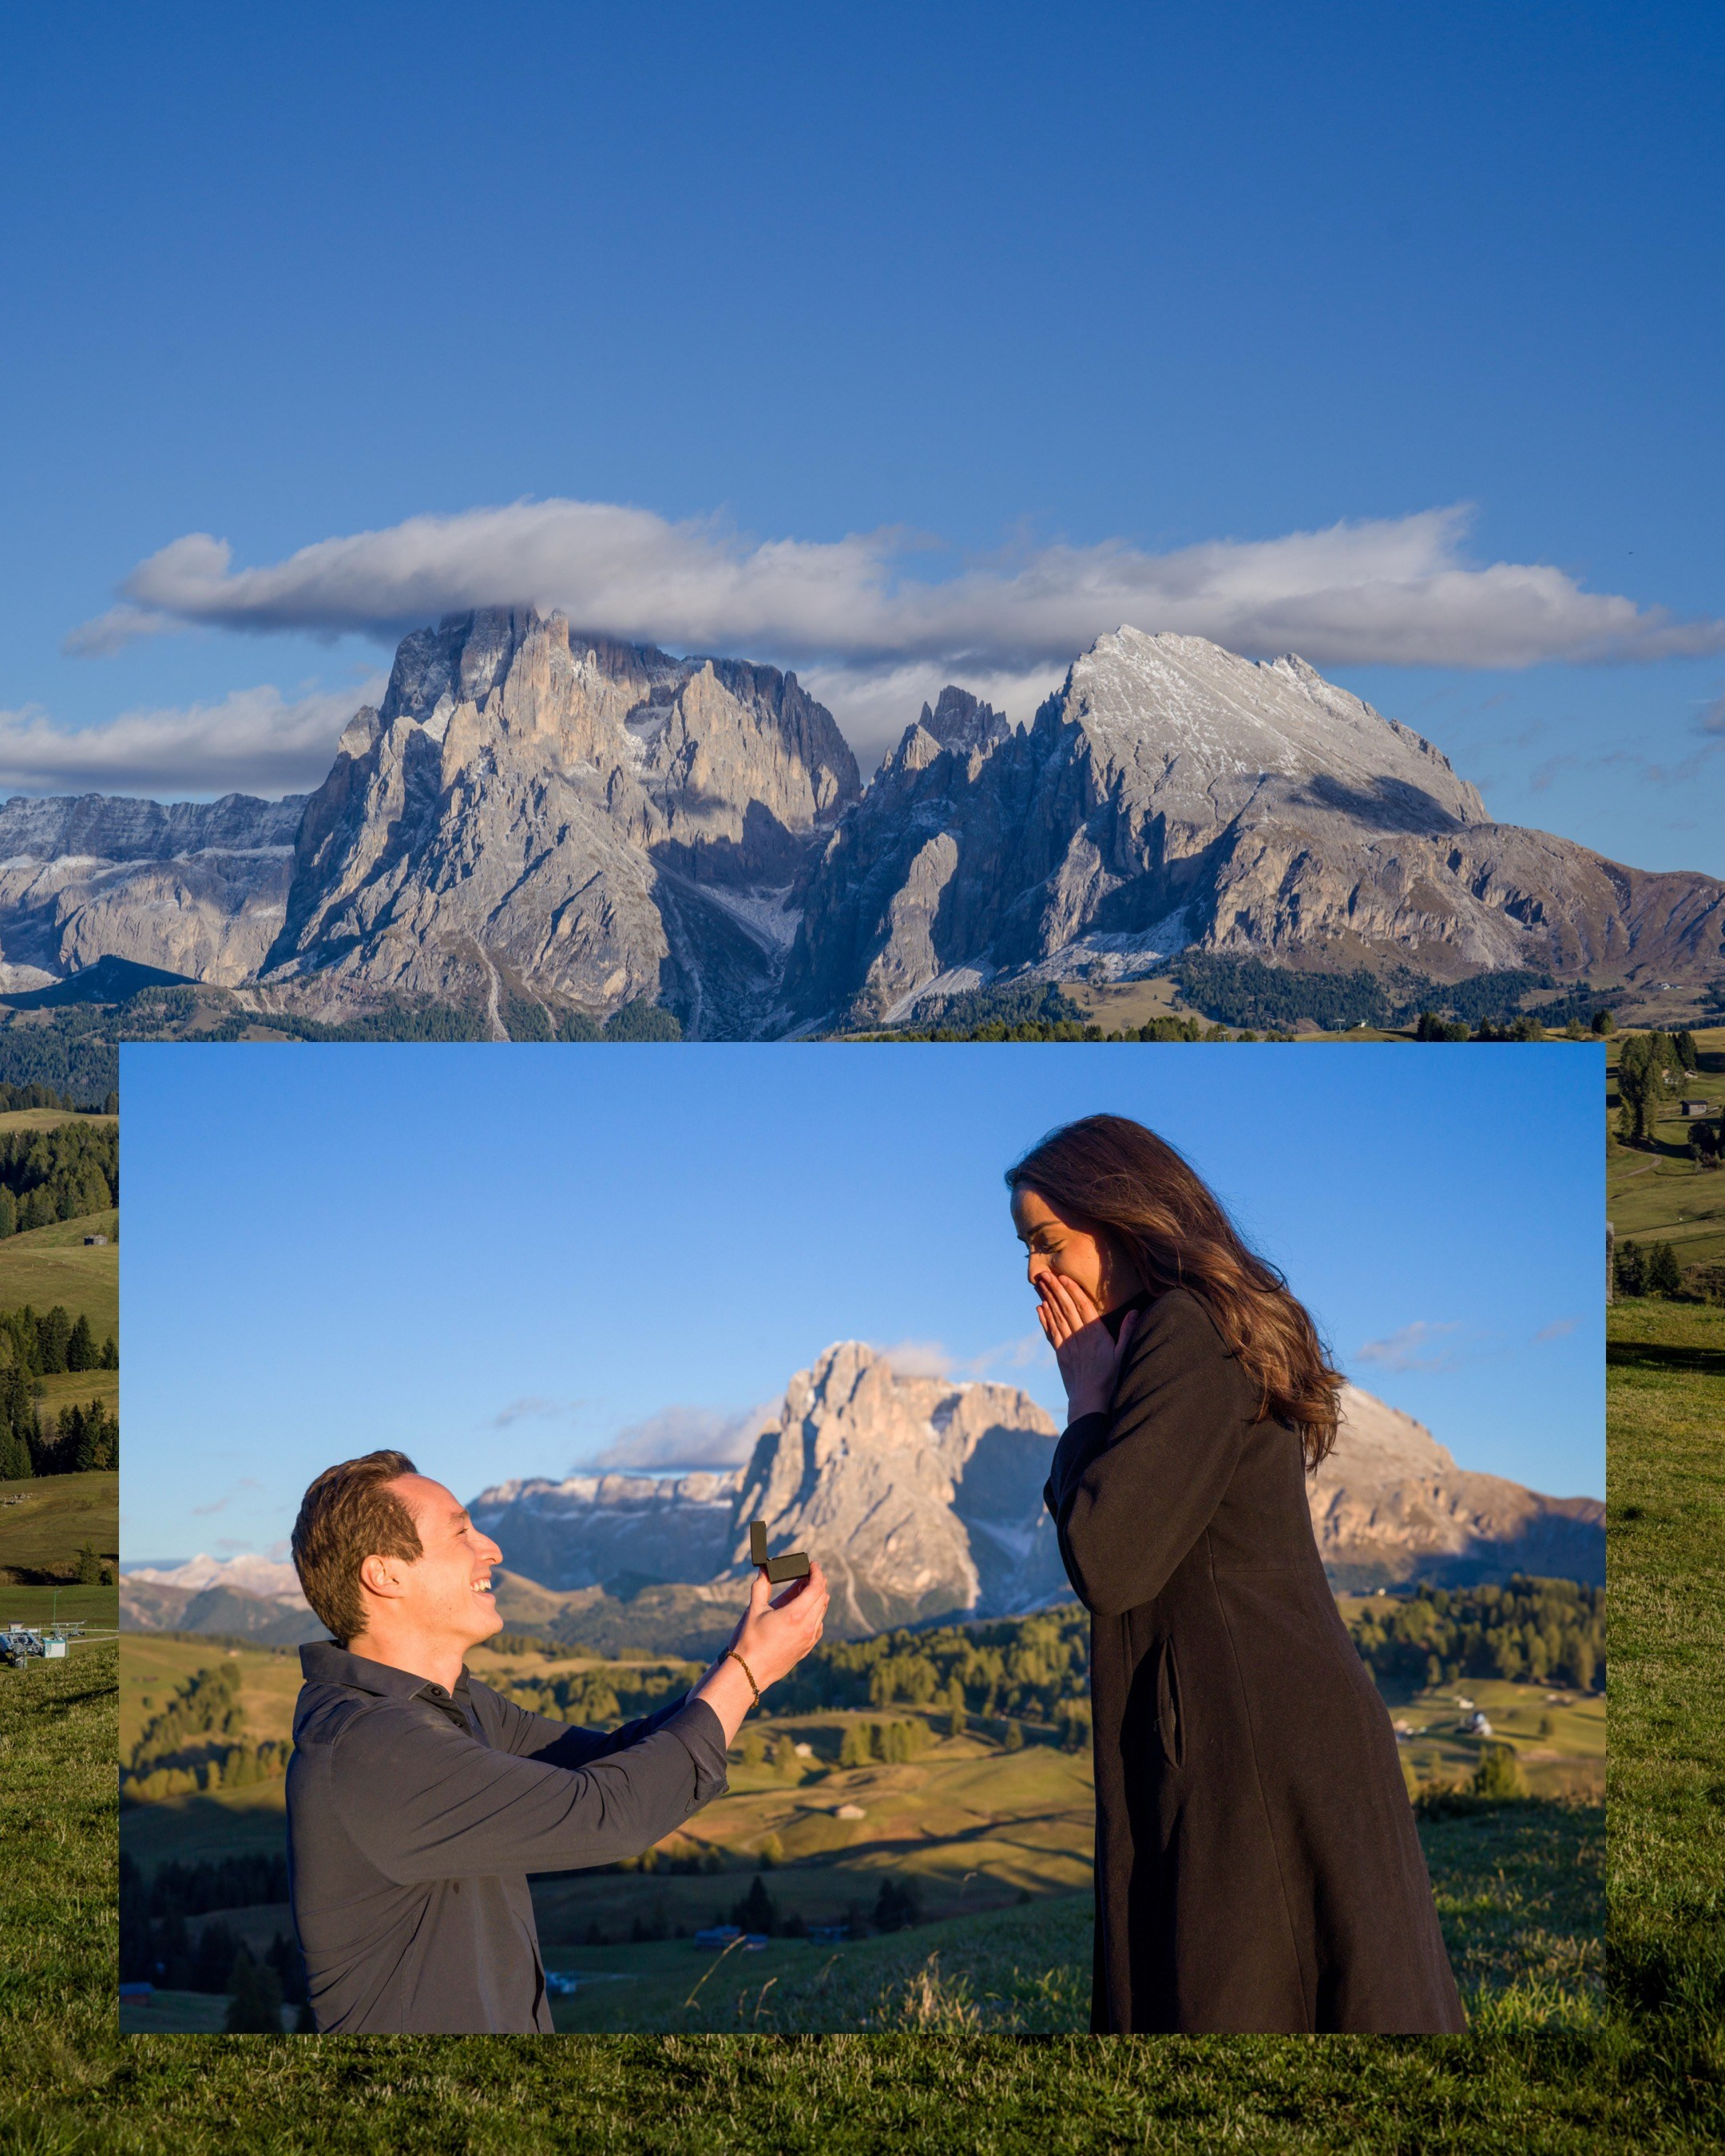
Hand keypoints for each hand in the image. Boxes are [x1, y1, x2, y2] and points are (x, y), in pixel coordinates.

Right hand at [728, 1560, 829, 1690]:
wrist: (750, 1671)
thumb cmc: (750, 1640)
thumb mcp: (754, 1609)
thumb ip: (761, 1586)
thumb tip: (764, 1569)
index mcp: (795, 1615)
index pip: (816, 1588)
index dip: (817, 1573)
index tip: (813, 1565)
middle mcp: (807, 1627)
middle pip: (822, 1598)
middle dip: (817, 1583)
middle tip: (808, 1574)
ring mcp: (809, 1639)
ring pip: (822, 1612)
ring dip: (817, 1598)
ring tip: (806, 1590)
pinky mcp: (807, 1649)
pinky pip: (818, 1626)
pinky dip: (816, 1614)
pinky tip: (806, 1612)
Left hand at [1036, 1274, 1137, 1422]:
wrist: (1090, 1400)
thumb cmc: (1110, 1378)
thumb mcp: (1122, 1354)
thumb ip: (1127, 1332)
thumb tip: (1135, 1311)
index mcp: (1095, 1334)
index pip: (1082, 1307)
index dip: (1072, 1291)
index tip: (1063, 1277)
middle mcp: (1079, 1336)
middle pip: (1066, 1308)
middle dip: (1055, 1289)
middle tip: (1045, 1274)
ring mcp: (1068, 1345)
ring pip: (1056, 1317)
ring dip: (1048, 1299)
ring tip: (1041, 1284)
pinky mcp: (1061, 1354)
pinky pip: (1051, 1332)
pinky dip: (1045, 1319)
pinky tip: (1040, 1308)